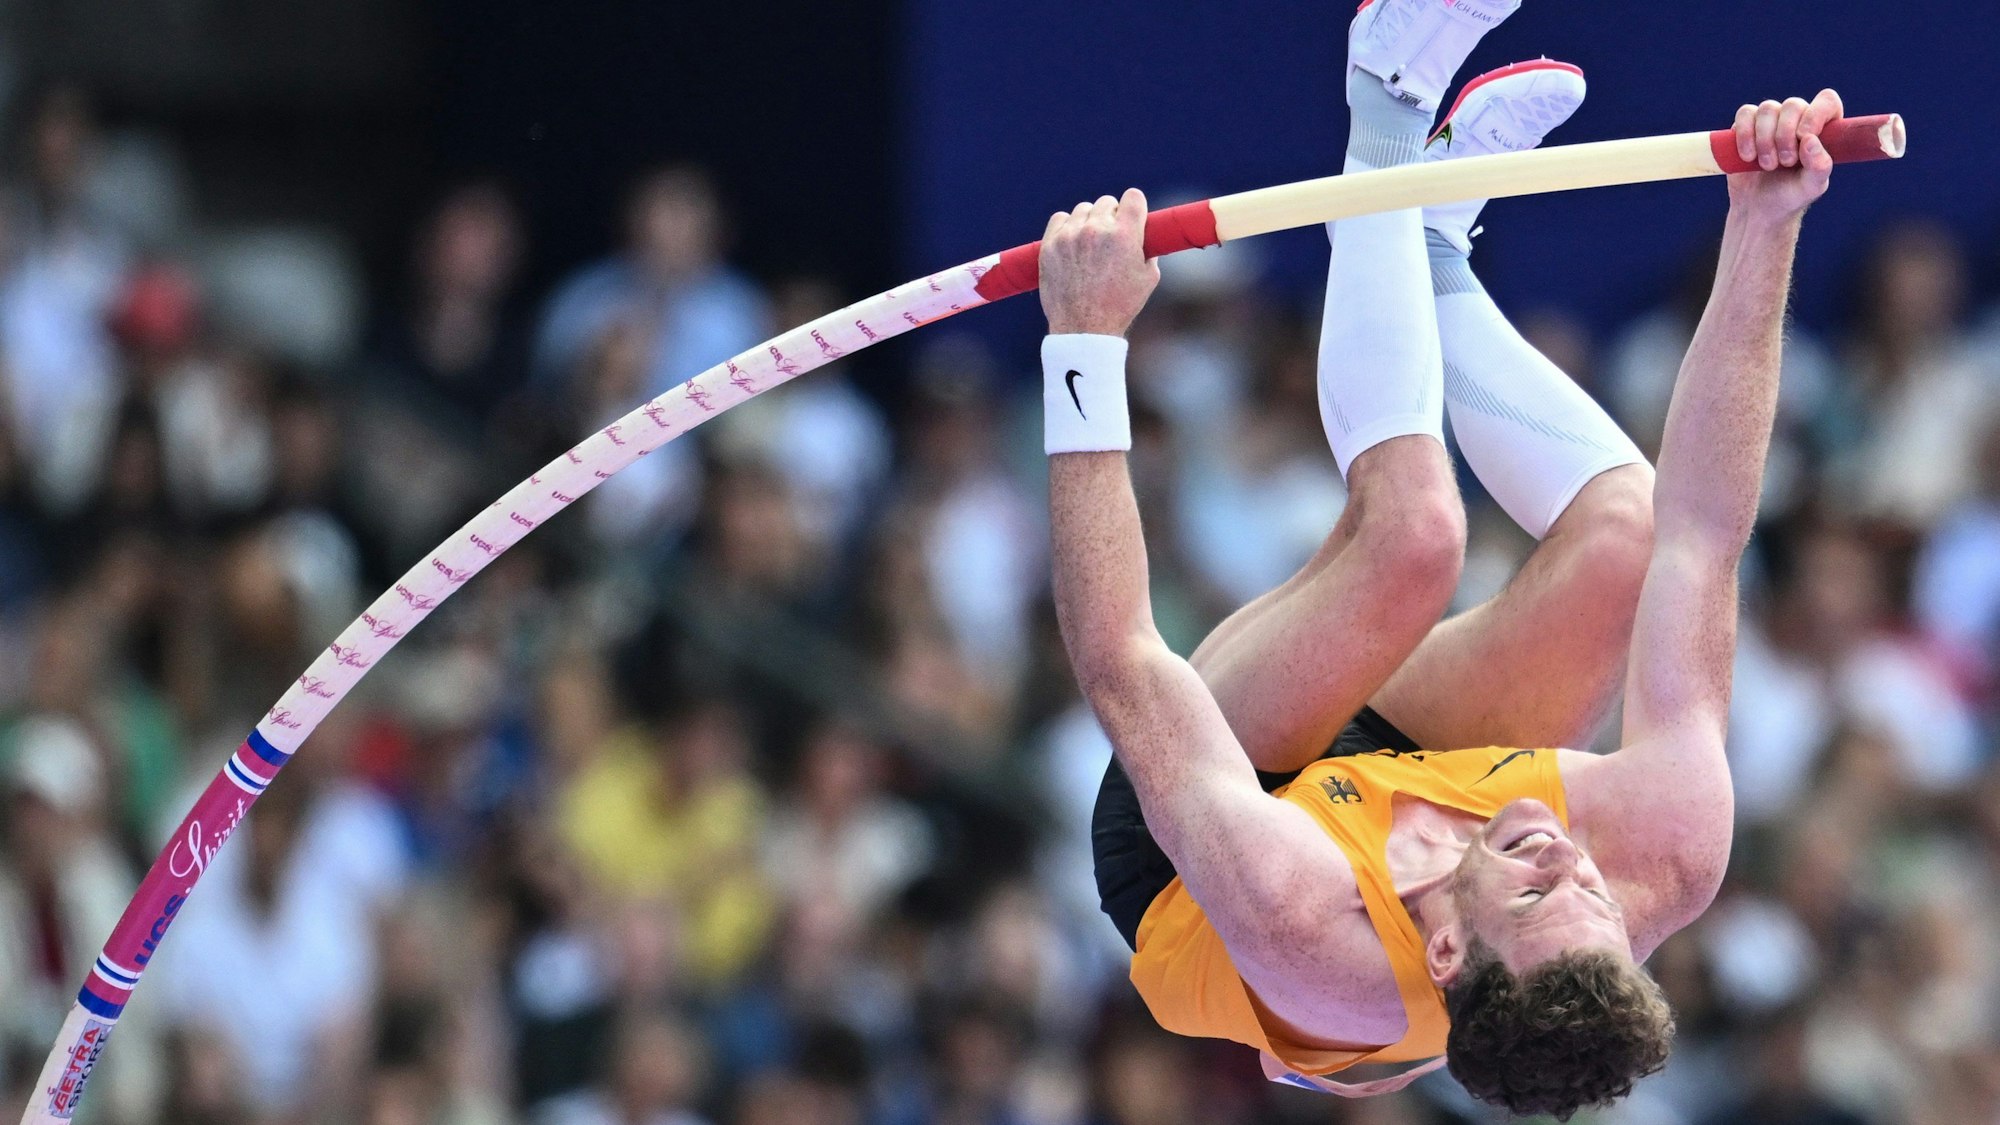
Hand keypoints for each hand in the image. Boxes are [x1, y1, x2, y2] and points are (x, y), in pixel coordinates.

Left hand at [1039, 188, 1159, 336]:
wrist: (1084, 328)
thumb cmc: (1120, 306)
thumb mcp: (1148, 278)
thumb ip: (1147, 249)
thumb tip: (1142, 233)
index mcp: (1125, 235)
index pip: (1133, 196)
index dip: (1134, 206)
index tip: (1132, 215)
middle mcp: (1097, 230)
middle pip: (1107, 202)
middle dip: (1112, 217)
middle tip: (1111, 237)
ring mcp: (1071, 236)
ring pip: (1083, 210)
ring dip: (1089, 222)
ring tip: (1091, 245)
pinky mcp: (1050, 244)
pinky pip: (1060, 219)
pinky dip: (1067, 226)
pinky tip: (1072, 242)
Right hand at [1726, 89, 1839, 222]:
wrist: (1759, 210)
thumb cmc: (1790, 196)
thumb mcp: (1811, 186)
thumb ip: (1819, 165)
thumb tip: (1809, 139)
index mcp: (1822, 128)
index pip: (1826, 101)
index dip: (1815, 114)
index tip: (1804, 137)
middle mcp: (1798, 119)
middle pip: (1793, 105)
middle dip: (1785, 135)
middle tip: (1784, 163)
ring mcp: (1771, 121)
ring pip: (1767, 109)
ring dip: (1764, 139)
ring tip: (1766, 165)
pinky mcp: (1745, 126)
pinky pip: (1744, 114)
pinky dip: (1744, 135)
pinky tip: (1747, 157)